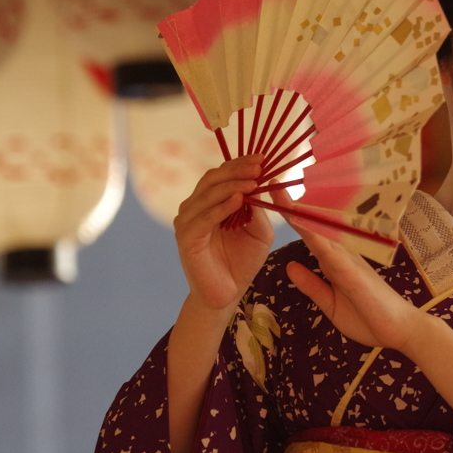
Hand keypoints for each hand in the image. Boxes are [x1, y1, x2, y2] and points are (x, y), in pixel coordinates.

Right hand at [173, 154, 274, 312]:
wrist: (227, 294)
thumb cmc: (242, 262)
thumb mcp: (258, 230)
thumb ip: (258, 207)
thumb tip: (265, 181)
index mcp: (210, 202)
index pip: (222, 174)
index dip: (241, 164)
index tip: (263, 158)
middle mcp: (195, 207)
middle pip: (213, 179)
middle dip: (237, 170)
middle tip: (259, 166)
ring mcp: (188, 222)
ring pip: (208, 195)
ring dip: (232, 185)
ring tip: (253, 181)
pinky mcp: (186, 238)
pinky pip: (204, 218)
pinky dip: (221, 207)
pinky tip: (238, 199)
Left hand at [274, 190, 428, 353]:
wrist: (400, 330)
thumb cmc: (369, 317)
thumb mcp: (330, 303)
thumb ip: (312, 285)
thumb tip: (290, 266)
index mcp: (335, 262)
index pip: (310, 236)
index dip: (293, 219)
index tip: (275, 201)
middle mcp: (341, 255)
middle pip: (314, 227)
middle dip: (293, 206)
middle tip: (273, 184)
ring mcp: (348, 261)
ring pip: (321, 233)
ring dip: (302, 214)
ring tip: (282, 195)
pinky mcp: (353, 273)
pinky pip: (331, 253)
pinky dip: (316, 238)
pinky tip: (302, 225)